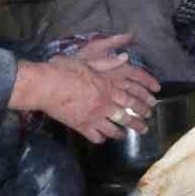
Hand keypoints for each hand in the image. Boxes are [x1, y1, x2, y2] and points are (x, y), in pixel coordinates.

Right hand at [13, 33, 160, 142]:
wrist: (44, 86)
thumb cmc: (64, 70)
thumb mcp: (88, 61)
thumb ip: (108, 62)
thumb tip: (125, 57)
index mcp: (106, 88)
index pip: (130, 99)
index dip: (142, 105)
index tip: (150, 110)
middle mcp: (103, 105)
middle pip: (126, 117)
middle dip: (138, 124)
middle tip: (145, 128)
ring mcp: (92, 117)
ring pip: (113, 130)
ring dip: (121, 134)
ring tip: (126, 136)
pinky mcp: (80, 126)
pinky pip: (95, 137)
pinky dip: (101, 138)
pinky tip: (103, 138)